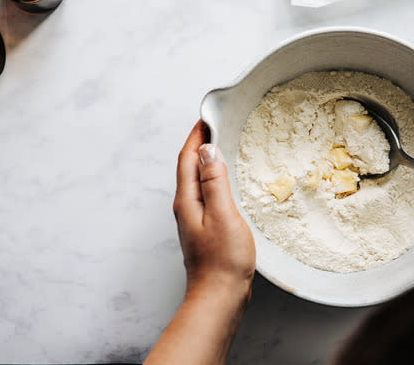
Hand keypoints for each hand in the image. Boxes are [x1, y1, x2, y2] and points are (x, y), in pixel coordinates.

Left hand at [146, 122, 255, 364]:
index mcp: (187, 200)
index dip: (195, 135)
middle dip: (200, 144)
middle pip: (188, 167)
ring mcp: (194, 219)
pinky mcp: (205, 229)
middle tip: (217, 125)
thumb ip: (214, 181)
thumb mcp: (223, 214)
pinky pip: (207, 194)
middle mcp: (186, 207)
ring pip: (197, 181)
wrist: (220, 297)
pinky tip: (226, 182)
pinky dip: (214, 179)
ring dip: (206, 161)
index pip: (187, 158)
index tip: (207, 117)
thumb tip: (207, 150)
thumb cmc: (223, 260)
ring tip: (223, 146)